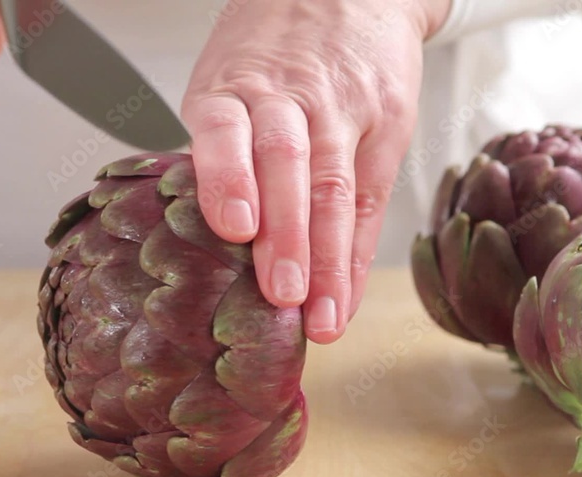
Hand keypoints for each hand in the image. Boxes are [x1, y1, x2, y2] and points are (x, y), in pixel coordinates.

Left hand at [182, 0, 449, 343]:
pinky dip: (355, 255)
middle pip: (288, 165)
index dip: (229, 178)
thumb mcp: (228, 82)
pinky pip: (371, 194)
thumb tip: (196, 246)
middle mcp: (286, 95)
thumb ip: (218, 152)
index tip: (233, 229)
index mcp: (230, 87)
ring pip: (334, 185)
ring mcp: (340, 106)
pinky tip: (344, 298)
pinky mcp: (386, 118)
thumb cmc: (272, 52)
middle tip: (280, 298)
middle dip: (285, 237)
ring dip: (326, 258)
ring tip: (319, 319)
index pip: (226, 129)